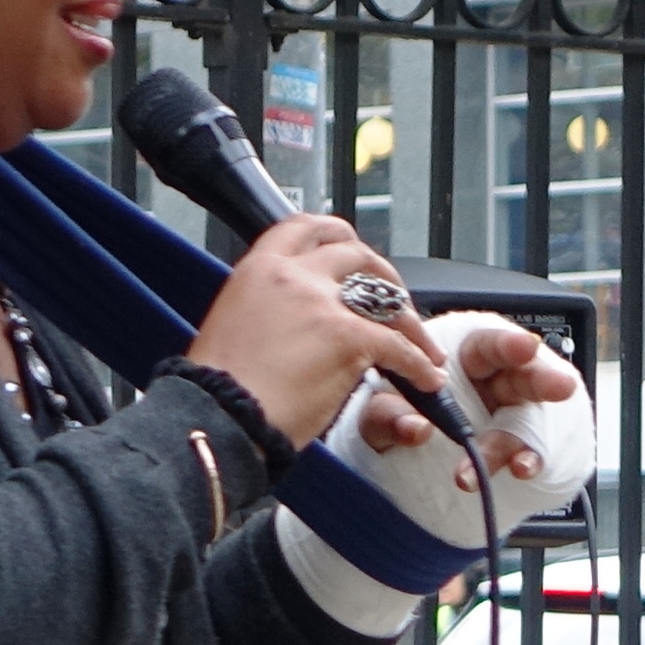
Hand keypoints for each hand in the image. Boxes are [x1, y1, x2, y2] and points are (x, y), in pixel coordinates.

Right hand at [179, 213, 460, 448]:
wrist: (219, 416)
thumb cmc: (222, 387)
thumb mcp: (235, 324)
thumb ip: (270, 306)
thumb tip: (297, 317)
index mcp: (260, 268)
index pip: (305, 228)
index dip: (338, 237)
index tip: (357, 253)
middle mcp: (292, 275)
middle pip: (356, 255)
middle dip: (387, 279)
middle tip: (399, 306)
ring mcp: (321, 303)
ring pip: (385, 299)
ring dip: (411, 326)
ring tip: (423, 351)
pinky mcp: (347, 337)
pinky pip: (398, 346)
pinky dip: (418, 365)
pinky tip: (424, 380)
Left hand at [337, 317, 581, 481]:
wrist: (398, 466)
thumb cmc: (395, 422)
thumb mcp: (380, 416)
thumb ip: (388, 417)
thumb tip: (415, 428)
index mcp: (463, 359)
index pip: (489, 344)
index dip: (510, 344)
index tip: (525, 346)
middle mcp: (494, 385)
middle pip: (526, 376)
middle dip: (545, 380)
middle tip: (561, 386)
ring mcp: (508, 420)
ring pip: (528, 423)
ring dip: (524, 440)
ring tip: (517, 462)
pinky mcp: (514, 453)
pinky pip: (529, 455)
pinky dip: (528, 463)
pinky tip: (521, 470)